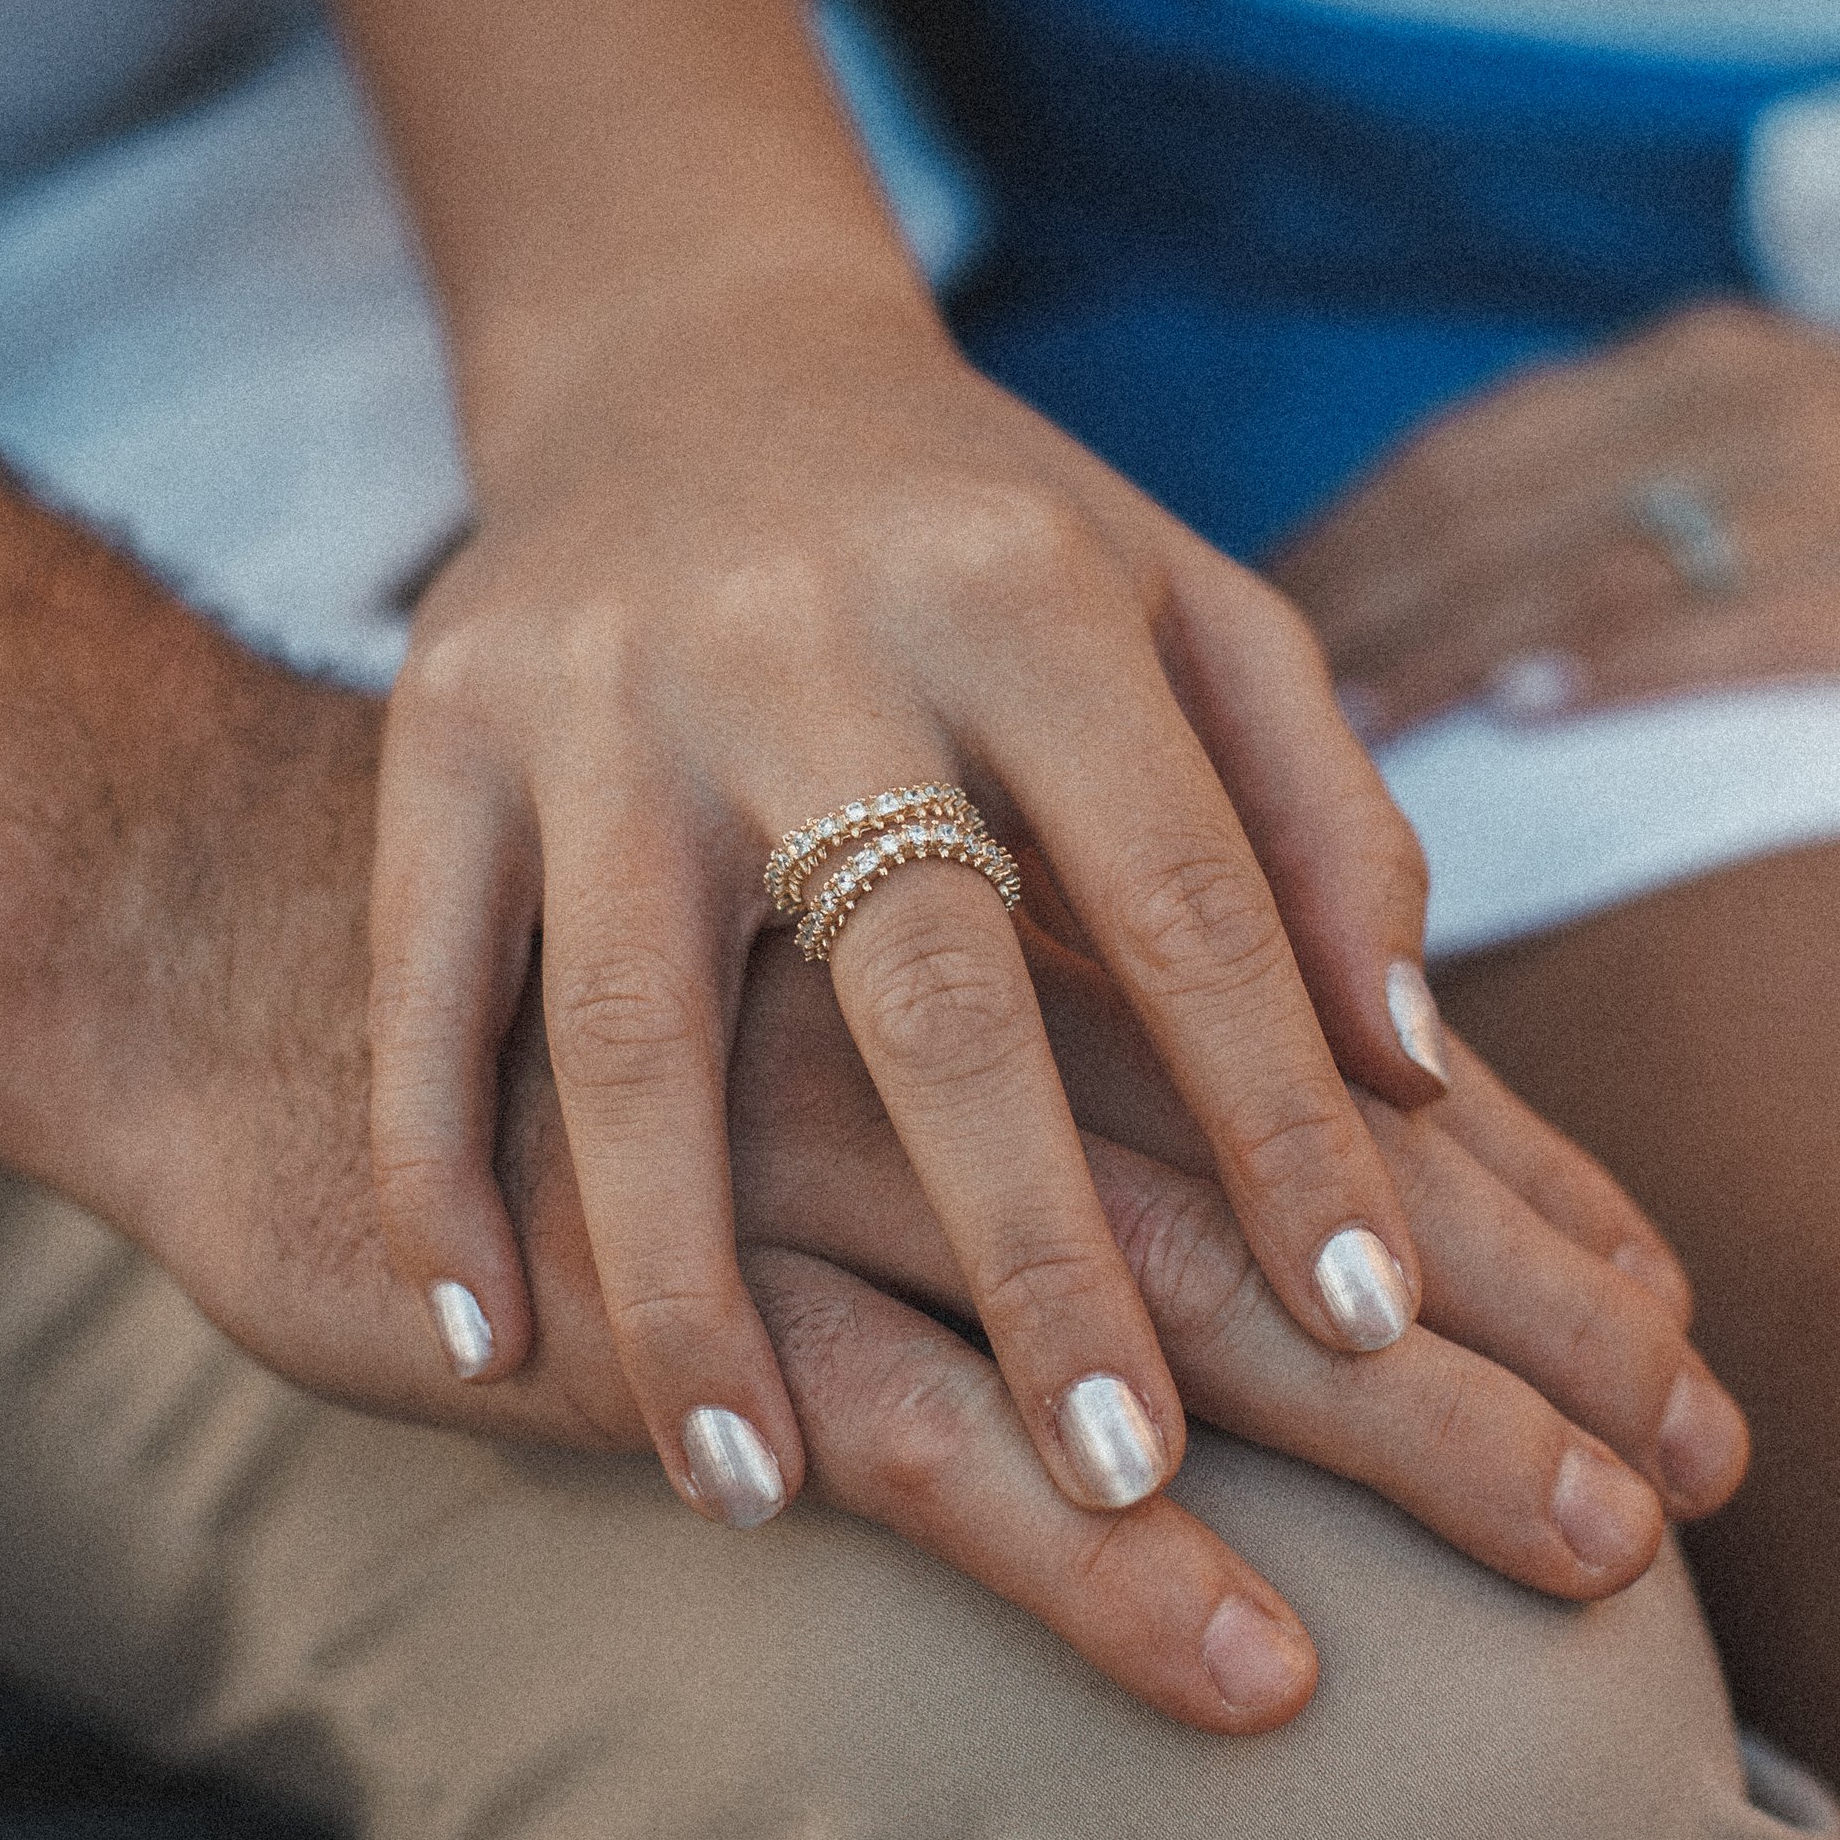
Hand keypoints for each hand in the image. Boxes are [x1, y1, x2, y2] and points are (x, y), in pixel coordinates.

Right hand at [111, 669, 1739, 1735]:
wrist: (670, 354)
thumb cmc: (981, 544)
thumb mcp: (1182, 614)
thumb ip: (1316, 821)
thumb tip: (1412, 1072)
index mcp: (1025, 594)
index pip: (1186, 896)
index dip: (1280, 1115)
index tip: (1376, 1323)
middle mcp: (808, 636)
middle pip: (930, 981)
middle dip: (1032, 1237)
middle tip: (1127, 1466)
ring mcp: (601, 690)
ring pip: (639, 1023)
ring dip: (684, 1273)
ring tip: (745, 1485)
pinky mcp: (436, 731)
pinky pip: (426, 984)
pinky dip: (434, 1167)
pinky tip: (483, 1350)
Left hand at [1276, 300, 1839, 738]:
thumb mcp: (1772, 437)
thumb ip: (1617, 482)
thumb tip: (1439, 584)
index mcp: (1685, 369)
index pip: (1458, 454)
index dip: (1333, 543)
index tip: (1219, 629)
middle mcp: (1732, 410)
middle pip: (1490, 509)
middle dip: (1351, 608)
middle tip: (1222, 704)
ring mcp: (1822, 496)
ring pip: (1586, 568)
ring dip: (1449, 650)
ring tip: (1338, 731)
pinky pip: (1736, 625)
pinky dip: (1620, 666)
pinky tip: (1529, 713)